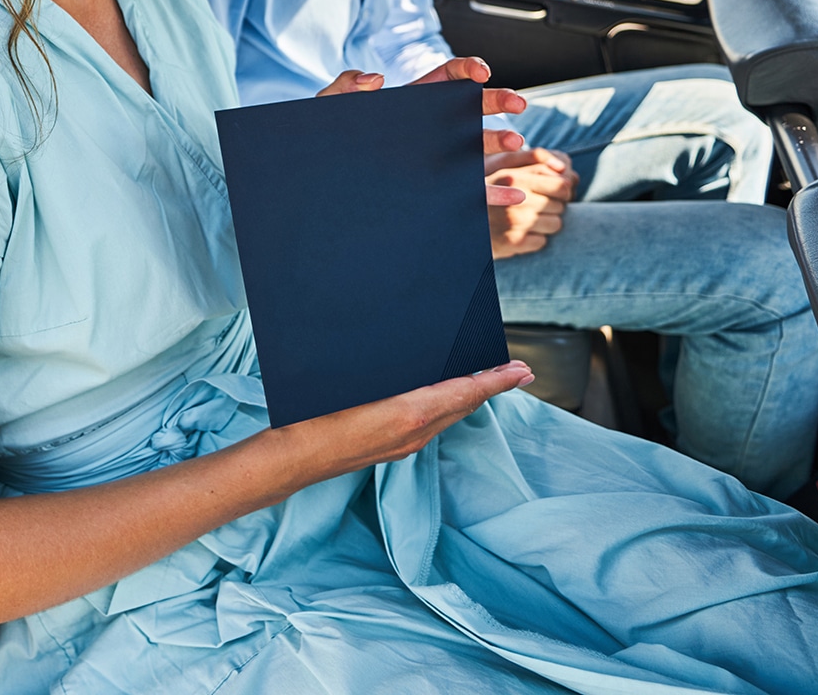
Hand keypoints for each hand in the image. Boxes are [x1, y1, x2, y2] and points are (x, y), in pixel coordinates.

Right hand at [277, 361, 535, 478]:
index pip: (466, 392)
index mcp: (410, 412)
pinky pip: (432, 423)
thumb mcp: (355, 384)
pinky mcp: (393, 449)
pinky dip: (448, 406)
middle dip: (491, 386)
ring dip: (470, 396)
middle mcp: (416, 433)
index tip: (522, 369)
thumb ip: (391, 374)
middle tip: (516, 370)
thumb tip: (417, 358)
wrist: (294, 458)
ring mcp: (405, 445)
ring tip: (485, 380)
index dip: (497, 380)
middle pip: (464, 405)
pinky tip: (441, 398)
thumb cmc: (315, 417)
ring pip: (449, 416)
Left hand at [318, 67, 528, 212]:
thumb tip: (376, 78)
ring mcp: (437, 158)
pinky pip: (470, 191)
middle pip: (472, 107)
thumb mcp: (328, 109)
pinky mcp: (437, 189)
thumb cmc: (322, 142)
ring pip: (476, 147)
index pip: (447, 76)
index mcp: (411, 101)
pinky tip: (513, 194)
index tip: (482, 72)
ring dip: (499, 142)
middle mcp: (430, 127)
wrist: (316, 185)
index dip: (468, 69)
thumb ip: (345, 86)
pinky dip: (494, 194)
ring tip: (514, 142)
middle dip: (498, 102)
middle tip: (519, 104)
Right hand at [484, 148, 575, 257]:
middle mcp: (514, 197)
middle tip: (536, 206)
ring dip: (546, 223)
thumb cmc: (483, 187)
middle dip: (553, 206)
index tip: (552, 192)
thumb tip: (563, 166)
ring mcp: (514, 221)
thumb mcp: (502, 164)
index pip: (561, 184)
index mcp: (513, 176)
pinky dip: (534, 239)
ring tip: (526, 218)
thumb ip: (533, 158)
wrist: (456, 219)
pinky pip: (542, 242)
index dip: (562, 189)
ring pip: (555, 224)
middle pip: (561, 205)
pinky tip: (519, 232)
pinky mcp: (512, 241)